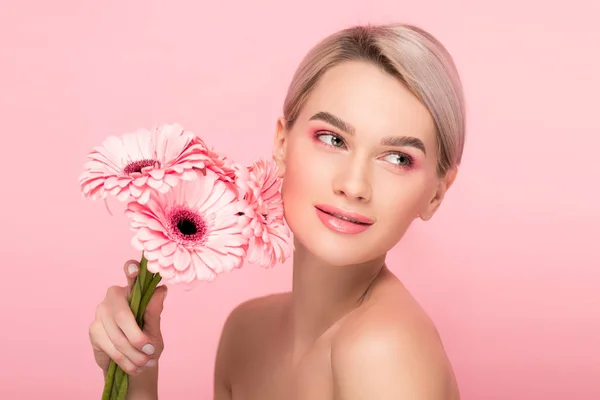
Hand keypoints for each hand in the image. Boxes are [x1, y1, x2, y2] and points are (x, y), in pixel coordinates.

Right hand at [89, 260, 167, 376]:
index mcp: (133, 290)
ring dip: (133, 354)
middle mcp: (114, 296)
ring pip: (116, 335)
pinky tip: (133, 366)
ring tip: (145, 362)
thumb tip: (161, 290)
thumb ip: (154, 311)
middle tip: (151, 351)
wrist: (135, 365)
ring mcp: (101, 311)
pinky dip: (124, 359)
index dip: (131, 269)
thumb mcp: (154, 329)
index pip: (130, 273)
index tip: (135, 269)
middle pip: (123, 314)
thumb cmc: (147, 343)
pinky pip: (109, 346)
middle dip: (137, 337)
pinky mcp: (94, 329)